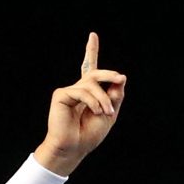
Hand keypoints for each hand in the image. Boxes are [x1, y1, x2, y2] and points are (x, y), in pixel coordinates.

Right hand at [34, 32, 126, 174]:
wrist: (74, 148)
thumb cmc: (90, 135)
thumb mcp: (110, 114)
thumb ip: (115, 96)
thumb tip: (121, 78)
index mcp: (89, 94)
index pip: (90, 69)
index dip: (91, 51)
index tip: (92, 35)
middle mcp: (78, 89)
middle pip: (95, 73)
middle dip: (110, 75)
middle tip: (120, 78)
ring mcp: (69, 91)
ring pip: (92, 83)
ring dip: (104, 98)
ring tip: (106, 112)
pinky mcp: (61, 95)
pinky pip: (82, 92)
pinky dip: (93, 102)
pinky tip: (95, 112)